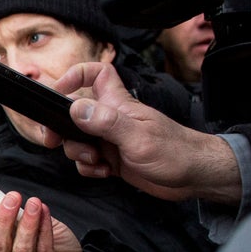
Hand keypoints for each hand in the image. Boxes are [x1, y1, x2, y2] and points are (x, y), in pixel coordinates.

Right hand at [0, 192, 96, 251]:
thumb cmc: (53, 251)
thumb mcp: (31, 228)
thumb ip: (19, 217)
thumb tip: (9, 198)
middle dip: (1, 218)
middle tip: (11, 197)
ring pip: (19, 250)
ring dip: (26, 223)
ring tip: (33, 203)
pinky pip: (43, 251)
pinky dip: (44, 229)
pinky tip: (45, 213)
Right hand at [52, 62, 241, 204]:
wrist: (194, 177)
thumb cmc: (176, 152)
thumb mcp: (138, 137)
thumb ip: (106, 122)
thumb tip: (75, 108)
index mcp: (118, 104)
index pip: (96, 74)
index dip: (76, 75)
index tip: (60, 91)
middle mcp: (112, 119)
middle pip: (75, 114)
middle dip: (62, 129)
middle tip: (55, 141)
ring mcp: (112, 139)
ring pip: (78, 140)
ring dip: (77, 154)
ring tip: (96, 161)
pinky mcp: (114, 159)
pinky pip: (89, 161)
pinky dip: (90, 169)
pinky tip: (105, 172)